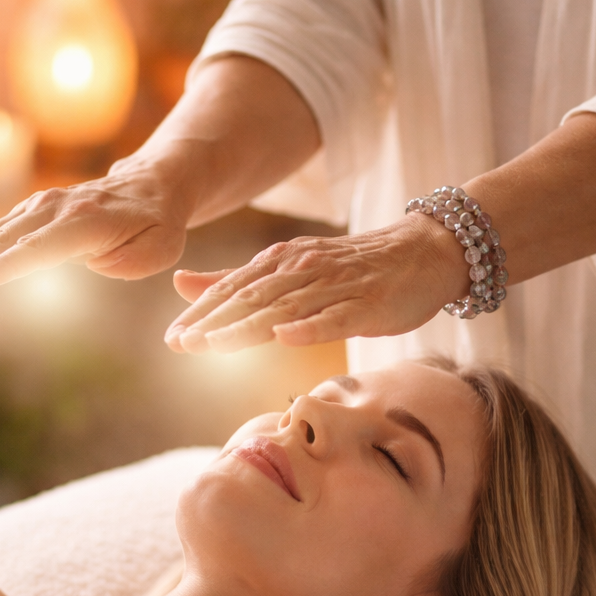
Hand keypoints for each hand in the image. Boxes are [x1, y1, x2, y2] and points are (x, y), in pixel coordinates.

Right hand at [0, 159, 190, 292]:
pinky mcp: (32, 212)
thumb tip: (96, 263)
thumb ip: (130, 261)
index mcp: (88, 221)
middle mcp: (58, 208)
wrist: (152, 183)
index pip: (41, 247)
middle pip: (6, 240)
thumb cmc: (158, 223)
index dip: (7, 265)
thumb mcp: (162, 247)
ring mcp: (41, 207)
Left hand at [165, 218, 466, 352]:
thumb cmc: (354, 268)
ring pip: (286, 307)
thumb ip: (238, 280)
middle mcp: (304, 268)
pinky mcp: (367, 304)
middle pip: (252, 296)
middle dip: (214, 320)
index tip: (171, 337)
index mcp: (282, 261)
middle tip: (180, 343)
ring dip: (248, 325)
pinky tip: (287, 337)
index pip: (233, 287)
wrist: (424, 252)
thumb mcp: (291, 269)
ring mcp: (336, 285)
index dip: (201, 311)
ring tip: (214, 343)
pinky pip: (336, 317)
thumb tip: (181, 284)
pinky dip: (310, 326)